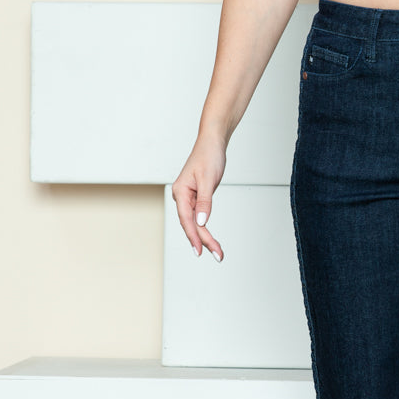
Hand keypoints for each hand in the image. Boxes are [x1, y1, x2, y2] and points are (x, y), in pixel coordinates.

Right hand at [171, 133, 226, 260]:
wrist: (212, 143)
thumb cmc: (209, 156)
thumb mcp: (208, 179)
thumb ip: (205, 201)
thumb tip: (201, 221)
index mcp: (180, 192)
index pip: (186, 219)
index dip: (194, 236)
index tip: (200, 251)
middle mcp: (182, 196)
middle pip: (191, 224)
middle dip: (204, 240)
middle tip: (218, 255)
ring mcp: (188, 197)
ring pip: (195, 222)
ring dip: (205, 237)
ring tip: (217, 251)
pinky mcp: (196, 197)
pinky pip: (198, 216)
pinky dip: (204, 227)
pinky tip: (209, 238)